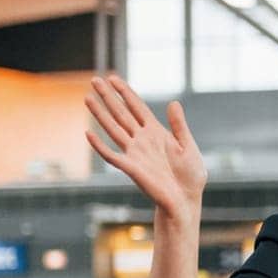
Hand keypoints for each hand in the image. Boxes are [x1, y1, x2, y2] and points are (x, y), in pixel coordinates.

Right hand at [84, 75, 206, 219]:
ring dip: (100, 114)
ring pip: (113, 129)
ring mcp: (134, 152)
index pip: (137, 107)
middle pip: (121, 113)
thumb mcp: (188, 146)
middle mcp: (142, 139)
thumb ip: (179, 125)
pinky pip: (111, 155)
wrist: (186, 199)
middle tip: (94, 80)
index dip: (125, 93)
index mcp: (156, 132)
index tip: (113, 78)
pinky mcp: (131, 168)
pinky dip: (99, 145)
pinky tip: (89, 132)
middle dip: (108, 97)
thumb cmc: (190, 175)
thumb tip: (174, 102)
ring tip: (87, 98)